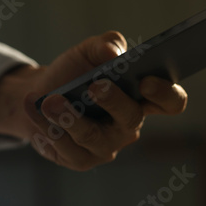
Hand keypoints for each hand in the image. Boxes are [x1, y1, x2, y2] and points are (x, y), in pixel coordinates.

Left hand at [0, 31, 187, 170]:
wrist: (40, 93)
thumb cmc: (73, 73)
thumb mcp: (88, 51)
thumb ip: (105, 44)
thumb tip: (113, 53)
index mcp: (142, 98)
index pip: (171, 101)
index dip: (165, 93)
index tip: (145, 80)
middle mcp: (128, 125)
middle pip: (132, 119)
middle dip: (114, 101)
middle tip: (95, 86)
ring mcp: (107, 146)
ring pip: (93, 137)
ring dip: (68, 117)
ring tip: (49, 100)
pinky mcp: (82, 160)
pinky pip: (67, 148)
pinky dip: (47, 126)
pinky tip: (34, 109)